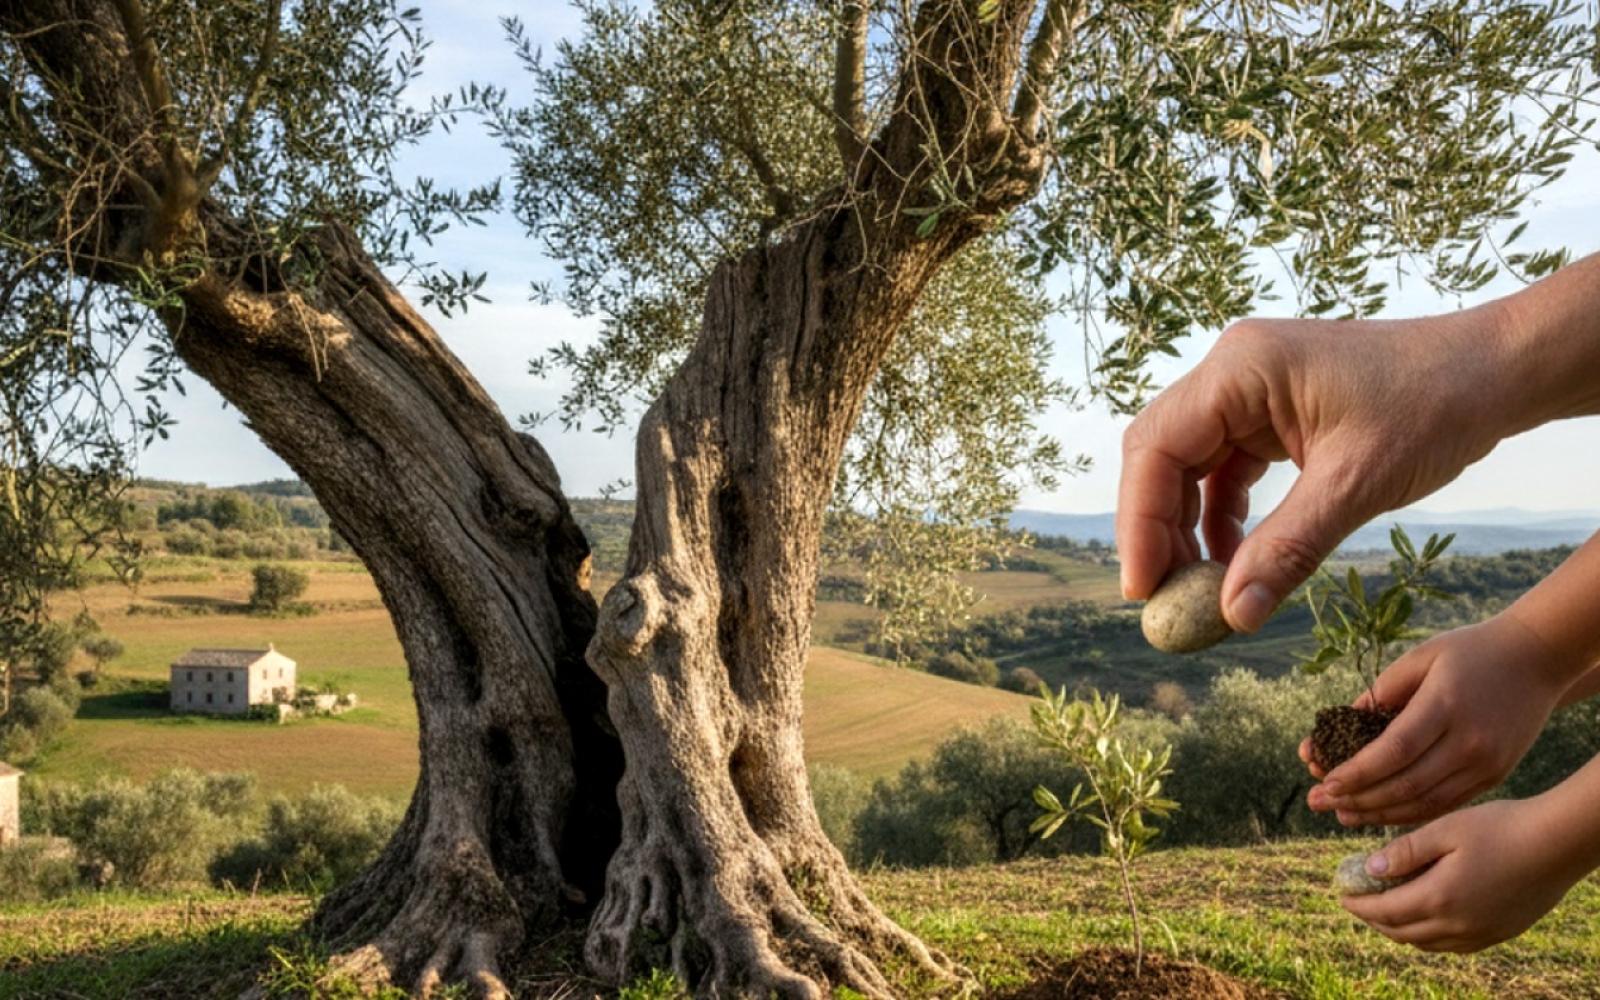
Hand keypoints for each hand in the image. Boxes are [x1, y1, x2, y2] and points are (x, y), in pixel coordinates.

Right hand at [1116, 308, 1512, 632]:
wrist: (1495, 372)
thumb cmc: (1435, 406)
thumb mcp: (1357, 485)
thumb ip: (1286, 549)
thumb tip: (1232, 615)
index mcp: (1240, 369)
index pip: (1157, 448)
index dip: (1140, 522)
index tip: (1144, 588)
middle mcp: (1232, 371)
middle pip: (1160, 455)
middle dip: (1156, 528)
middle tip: (1163, 597)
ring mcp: (1249, 389)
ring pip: (1186, 465)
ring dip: (1186, 526)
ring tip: (1199, 588)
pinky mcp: (1269, 411)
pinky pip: (1224, 467)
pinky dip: (1221, 515)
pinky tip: (1234, 561)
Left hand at [1301, 614, 1571, 825]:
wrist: (1537, 659)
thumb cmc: (1470, 651)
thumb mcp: (1422, 657)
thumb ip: (1382, 691)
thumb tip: (1344, 724)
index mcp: (1446, 706)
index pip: (1394, 750)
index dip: (1357, 771)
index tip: (1325, 781)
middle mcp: (1469, 742)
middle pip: (1406, 784)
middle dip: (1357, 798)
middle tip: (1317, 802)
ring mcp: (1486, 763)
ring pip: (1425, 802)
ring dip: (1379, 813)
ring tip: (1341, 814)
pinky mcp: (1495, 776)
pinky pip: (1446, 803)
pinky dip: (1410, 813)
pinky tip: (1380, 814)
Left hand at [1342, 797, 1585, 951]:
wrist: (1557, 843)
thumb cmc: (1500, 827)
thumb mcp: (1445, 829)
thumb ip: (1405, 851)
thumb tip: (1370, 869)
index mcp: (1439, 898)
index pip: (1385, 911)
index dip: (1359, 905)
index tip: (1341, 894)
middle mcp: (1458, 925)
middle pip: (1402, 933)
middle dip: (1375, 919)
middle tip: (1359, 901)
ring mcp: (1482, 933)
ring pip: (1427, 943)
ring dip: (1401, 929)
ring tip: (1387, 908)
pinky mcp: (1501, 932)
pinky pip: (1454, 945)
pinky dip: (1430, 935)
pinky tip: (1427, 916)